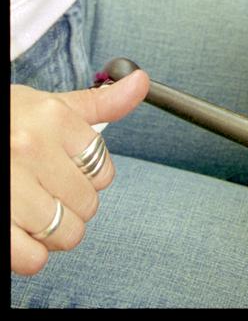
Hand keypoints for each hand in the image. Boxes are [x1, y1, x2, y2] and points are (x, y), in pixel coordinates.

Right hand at [10, 71, 148, 275]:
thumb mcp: (50, 105)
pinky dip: (32, 254)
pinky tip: (22, 231)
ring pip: (66, 233)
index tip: (68, 170)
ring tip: (36, 212)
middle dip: (74, 204)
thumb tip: (141, 81)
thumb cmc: (9, 122)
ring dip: (55, 232)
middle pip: (88, 204)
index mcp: (52, 118)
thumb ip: (100, 102)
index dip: (90, 177)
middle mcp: (32, 149)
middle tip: (49, 191)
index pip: (103, 169)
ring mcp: (11, 187)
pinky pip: (34, 259)